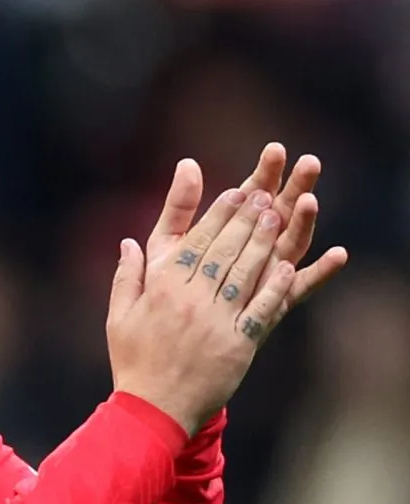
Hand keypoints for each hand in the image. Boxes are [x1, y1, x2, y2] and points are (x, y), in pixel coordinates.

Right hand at [108, 187, 295, 434]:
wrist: (154, 408)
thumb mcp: (118, 315)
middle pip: (224, 248)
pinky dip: (274, 286)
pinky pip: (260, 308)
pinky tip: (286, 266)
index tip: (236, 192)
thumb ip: (126, 275)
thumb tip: (127, 241)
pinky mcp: (238, 344)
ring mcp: (216, 320)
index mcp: (162, 286)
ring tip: (278, 218)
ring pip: (244, 272)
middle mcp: (190, 298)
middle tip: (264, 196)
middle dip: (246, 219)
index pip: (196, 239)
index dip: (219, 213)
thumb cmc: (133, 360)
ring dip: (263, 243)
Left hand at [147, 144, 347, 321]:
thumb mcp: (165, 245)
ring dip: (304, 223)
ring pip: (290, 245)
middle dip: (292, 187)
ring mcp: (265, 278)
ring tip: (310, 199)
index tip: (275, 149)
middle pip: (276, 214)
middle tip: (309, 162)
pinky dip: (320, 273)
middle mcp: (252, 253)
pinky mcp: (272, 309)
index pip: (250, 195)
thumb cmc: (164, 294)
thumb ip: (178, 207)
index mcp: (229, 233)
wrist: (167, 354)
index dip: (263, 173)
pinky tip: (339, 255)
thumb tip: (187, 162)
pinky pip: (300, 289)